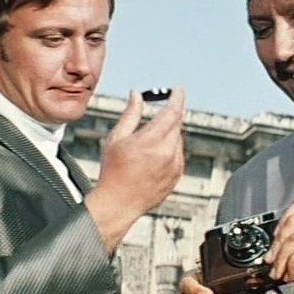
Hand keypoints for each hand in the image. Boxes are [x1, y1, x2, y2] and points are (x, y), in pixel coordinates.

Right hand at [85, 88, 184, 252]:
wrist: (119, 203)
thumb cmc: (114, 172)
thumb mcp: (117, 138)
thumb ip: (131, 114)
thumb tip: (137, 95)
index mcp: (151, 140)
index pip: (172, 112)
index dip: (177, 98)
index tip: (179, 90)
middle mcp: (167, 152)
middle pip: (177, 124)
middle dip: (172, 114)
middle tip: (164, 109)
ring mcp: (175, 165)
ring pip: (179, 139)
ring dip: (170, 133)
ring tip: (149, 142)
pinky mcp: (177, 175)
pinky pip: (179, 154)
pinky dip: (171, 148)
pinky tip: (154, 156)